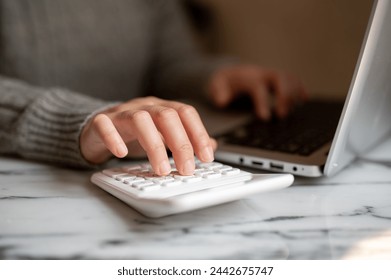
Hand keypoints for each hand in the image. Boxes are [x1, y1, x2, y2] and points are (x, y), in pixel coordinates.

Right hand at [80, 97, 215, 174]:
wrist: (98, 130)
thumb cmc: (133, 134)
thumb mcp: (163, 135)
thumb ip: (186, 139)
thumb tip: (213, 146)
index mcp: (162, 108)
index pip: (186, 113)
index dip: (199, 134)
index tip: (206, 157)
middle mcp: (144, 106)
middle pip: (167, 116)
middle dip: (181, 143)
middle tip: (187, 169)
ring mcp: (121, 113)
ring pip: (140, 119)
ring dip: (154, 145)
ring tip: (162, 170)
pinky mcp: (100, 122)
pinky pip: (105, 125)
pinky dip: (114, 138)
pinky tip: (121, 154)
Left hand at [208, 64, 307, 119]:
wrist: (230, 70)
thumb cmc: (224, 81)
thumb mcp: (216, 85)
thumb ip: (218, 92)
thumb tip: (221, 100)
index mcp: (248, 76)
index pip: (258, 87)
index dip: (262, 102)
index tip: (264, 117)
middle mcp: (263, 73)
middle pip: (279, 78)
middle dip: (284, 96)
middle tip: (281, 115)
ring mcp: (272, 75)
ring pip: (288, 78)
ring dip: (294, 92)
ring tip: (292, 111)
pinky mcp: (277, 78)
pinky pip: (292, 79)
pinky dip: (300, 87)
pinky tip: (304, 98)